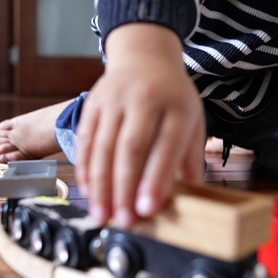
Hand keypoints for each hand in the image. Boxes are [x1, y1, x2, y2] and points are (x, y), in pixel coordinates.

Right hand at [76, 23, 204, 227]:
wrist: (144, 57)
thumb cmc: (172, 97)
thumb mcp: (192, 120)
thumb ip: (190, 159)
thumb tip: (189, 197)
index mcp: (176, 107)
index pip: (166, 146)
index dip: (155, 180)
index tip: (147, 210)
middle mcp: (145, 100)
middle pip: (131, 148)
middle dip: (124, 188)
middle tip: (123, 221)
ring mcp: (115, 100)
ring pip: (103, 146)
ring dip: (100, 185)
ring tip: (102, 215)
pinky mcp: (93, 103)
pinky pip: (85, 139)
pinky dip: (85, 168)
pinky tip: (88, 191)